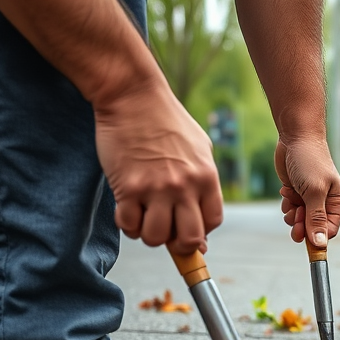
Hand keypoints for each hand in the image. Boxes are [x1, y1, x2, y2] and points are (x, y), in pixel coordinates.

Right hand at [94, 81, 222, 254]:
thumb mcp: (199, 148)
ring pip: (156, 238)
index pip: (212, 222)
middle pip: (189, 239)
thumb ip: (203, 186)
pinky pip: (129, 225)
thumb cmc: (166, 122)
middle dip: (177, 244)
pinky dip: (127, 224)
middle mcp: (184, 186)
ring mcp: (156, 188)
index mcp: (206, 177)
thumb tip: (203, 235)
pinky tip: (127, 209)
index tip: (186, 223)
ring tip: (144, 217)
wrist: (132, 95)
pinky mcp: (129, 188)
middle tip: (166, 230)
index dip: (200, 230)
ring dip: (148, 234)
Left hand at [275, 136, 339, 247]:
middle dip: (300, 224)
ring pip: (299, 221)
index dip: (315, 235)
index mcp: (336, 204)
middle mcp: (325, 203)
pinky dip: (287, 204)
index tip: (301, 234)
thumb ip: (316, 219)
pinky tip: (286, 190)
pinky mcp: (297, 194)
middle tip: (294, 214)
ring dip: (291, 213)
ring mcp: (310, 199)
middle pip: (312, 229)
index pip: (328, 231)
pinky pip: (291, 210)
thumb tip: (320, 244)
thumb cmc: (310, 162)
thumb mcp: (314, 192)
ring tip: (291, 197)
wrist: (296, 137)